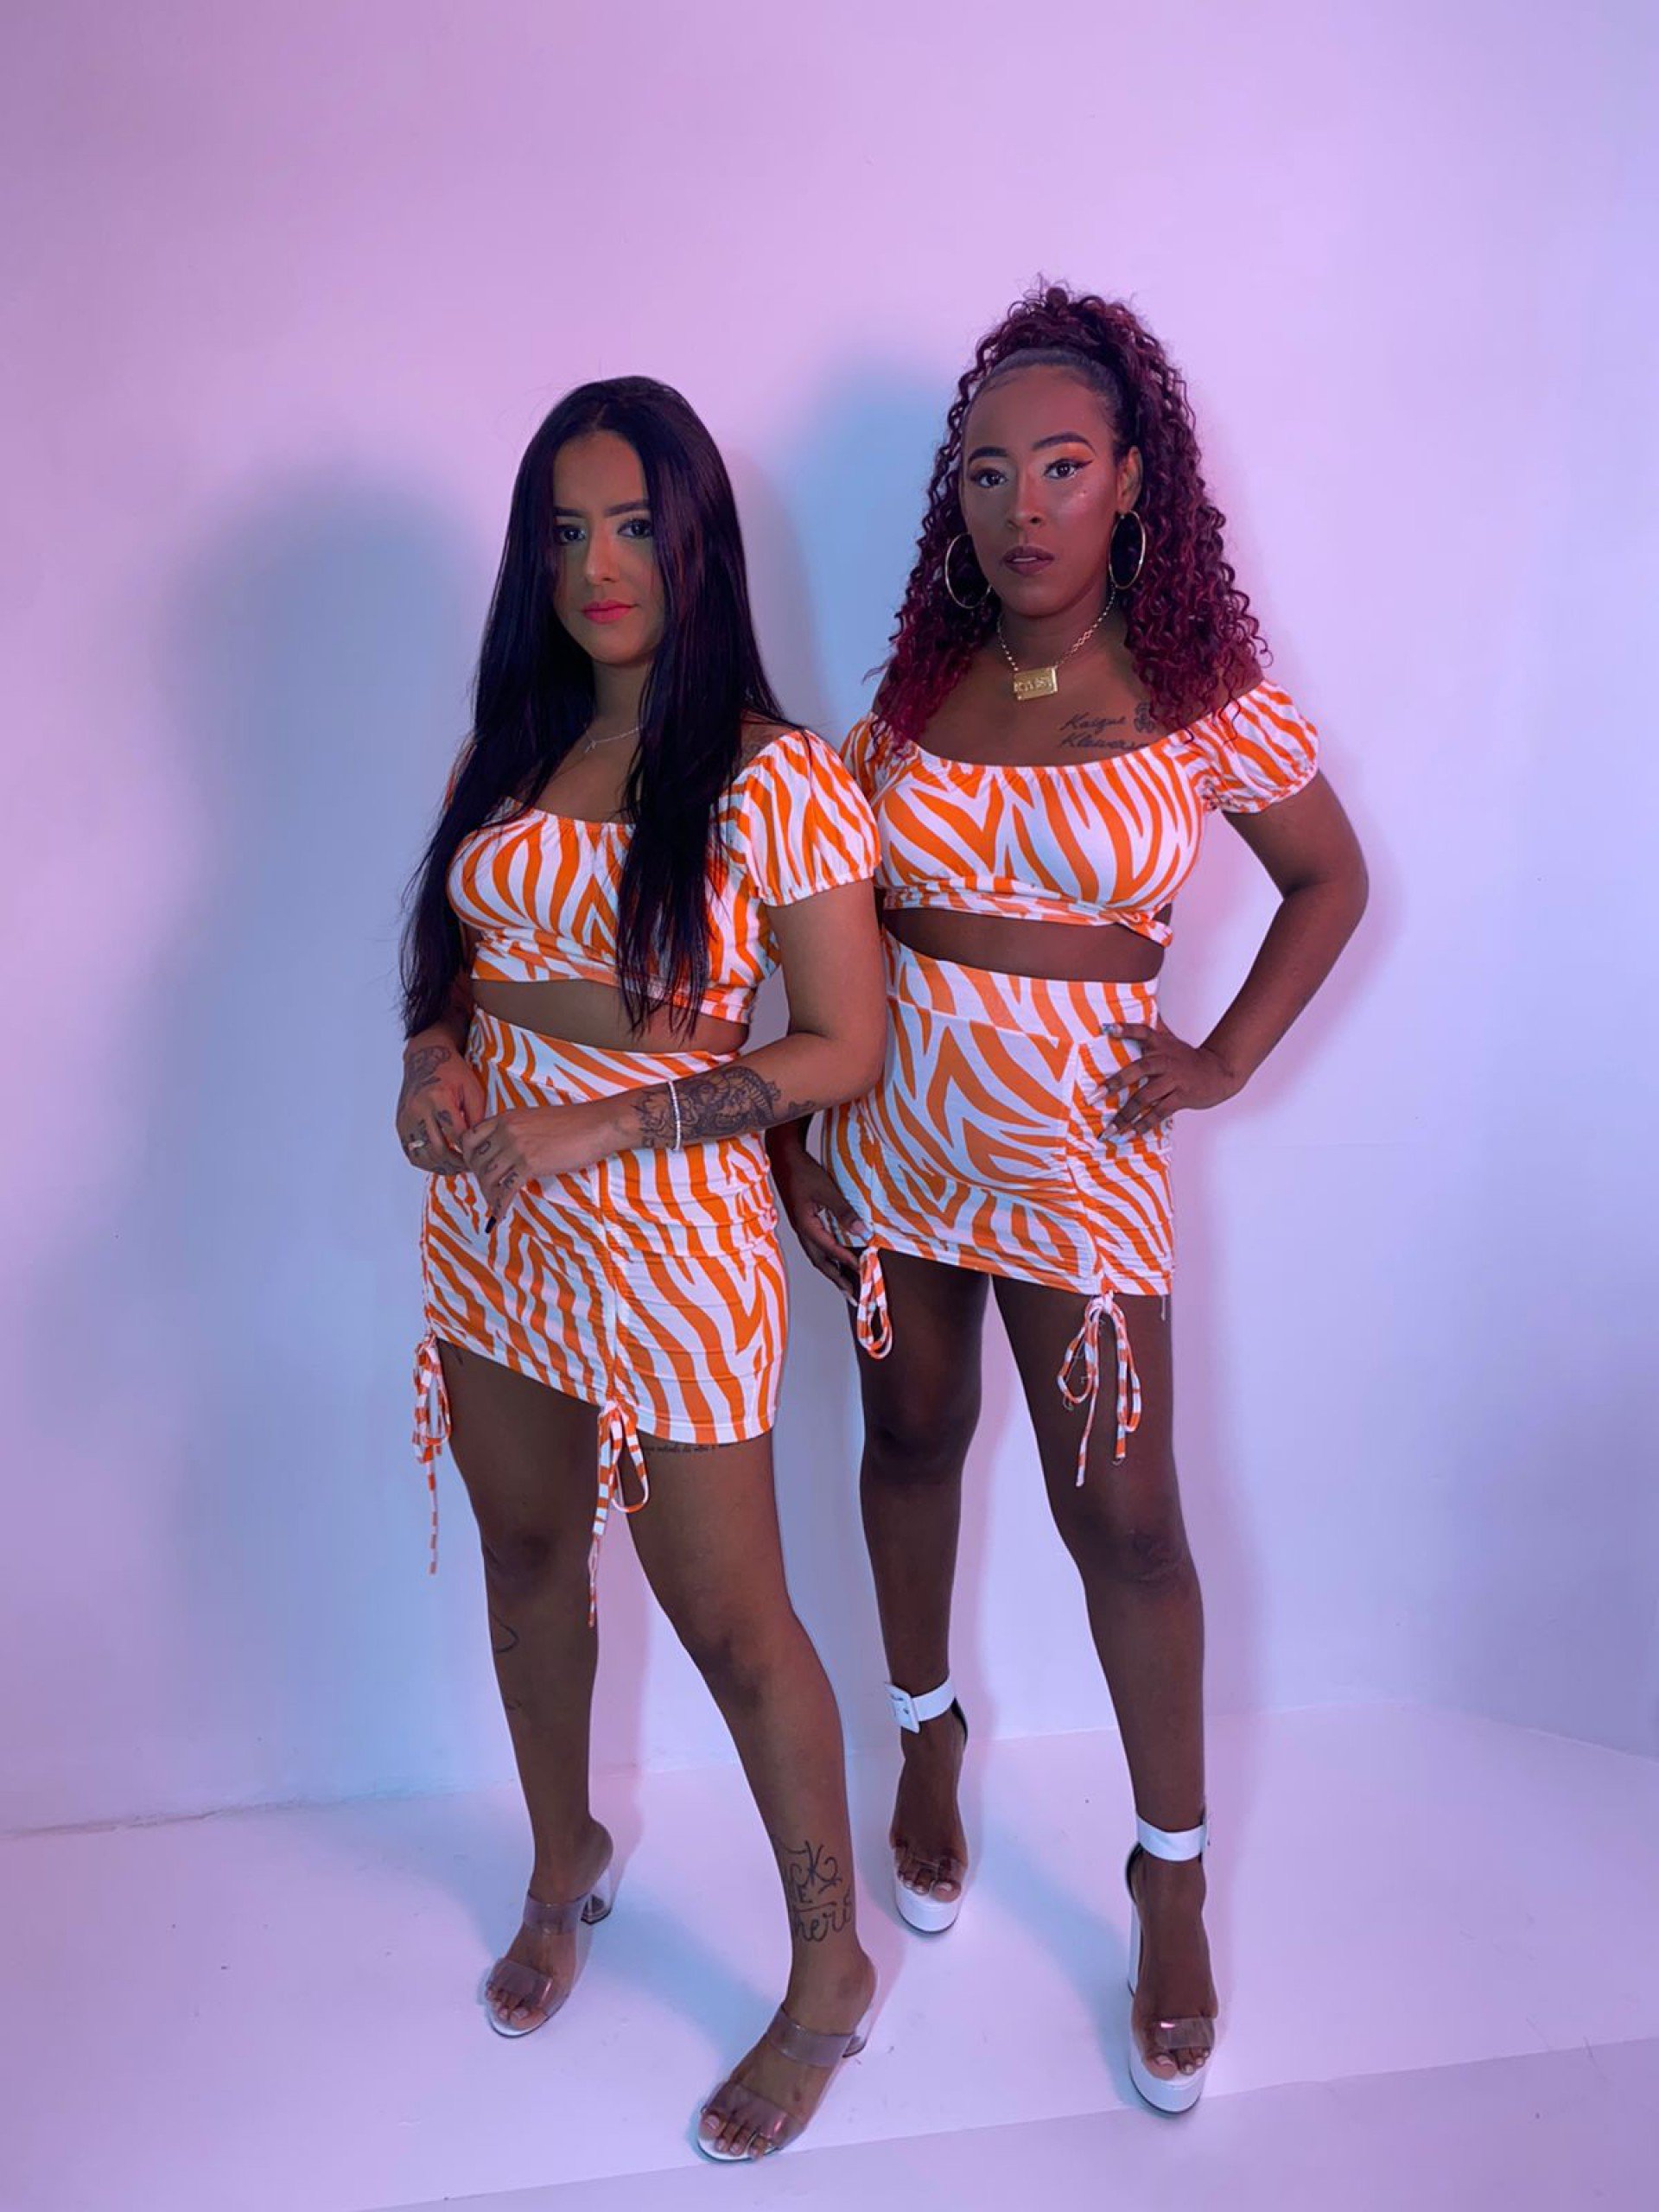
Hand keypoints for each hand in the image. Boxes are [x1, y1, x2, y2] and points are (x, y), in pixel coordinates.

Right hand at [397, 1037, 485, 1172]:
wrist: (425, 1057)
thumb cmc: (451, 1071)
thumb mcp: (472, 1089)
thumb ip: (477, 1116)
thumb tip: (480, 1143)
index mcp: (437, 1099)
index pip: (456, 1136)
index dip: (469, 1150)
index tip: (479, 1155)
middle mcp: (418, 1110)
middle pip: (438, 1150)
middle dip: (456, 1163)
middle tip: (470, 1166)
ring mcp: (406, 1119)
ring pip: (422, 1156)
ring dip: (441, 1167)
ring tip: (456, 1167)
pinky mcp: (401, 1125)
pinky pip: (411, 1153)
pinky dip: (426, 1162)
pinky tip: (440, 1161)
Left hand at [460, 1102, 614, 1227]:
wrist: (597, 1124)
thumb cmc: (573, 1124)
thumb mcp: (535, 1119)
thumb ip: (516, 1131)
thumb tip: (505, 1153)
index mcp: (506, 1117)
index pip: (469, 1138)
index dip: (467, 1158)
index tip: (475, 1170)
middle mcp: (507, 1130)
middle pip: (475, 1160)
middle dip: (478, 1179)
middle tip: (488, 1191)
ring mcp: (517, 1146)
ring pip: (488, 1176)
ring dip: (488, 1195)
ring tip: (495, 1205)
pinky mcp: (530, 1163)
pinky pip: (506, 1189)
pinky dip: (500, 1204)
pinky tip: (502, 1213)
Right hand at [771, 1142, 870, 1300]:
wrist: (784, 1157)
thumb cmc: (802, 1171)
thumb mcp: (826, 1190)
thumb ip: (843, 1211)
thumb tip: (861, 1230)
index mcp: (805, 1226)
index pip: (830, 1250)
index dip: (847, 1261)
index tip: (863, 1271)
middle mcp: (802, 1230)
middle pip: (820, 1262)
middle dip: (837, 1280)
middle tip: (853, 1296)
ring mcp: (802, 1227)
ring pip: (817, 1256)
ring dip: (832, 1271)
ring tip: (846, 1285)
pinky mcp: (804, 1221)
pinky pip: (817, 1246)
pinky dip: (828, 1256)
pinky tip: (836, 1257)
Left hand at [1100, 1019, 1242, 1137]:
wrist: (1219, 1071)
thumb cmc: (1188, 1058)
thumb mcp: (1171, 1040)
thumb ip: (1153, 1029)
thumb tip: (1136, 1009)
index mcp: (1161, 1045)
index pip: (1142, 1033)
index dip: (1126, 1029)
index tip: (1107, 1029)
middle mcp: (1166, 1061)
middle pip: (1139, 1069)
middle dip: (1115, 1083)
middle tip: (1095, 1095)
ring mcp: (1174, 1080)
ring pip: (1146, 1097)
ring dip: (1126, 1114)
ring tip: (1110, 1128)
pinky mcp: (1182, 1097)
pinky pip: (1160, 1113)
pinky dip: (1145, 1124)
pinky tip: (1131, 1133)